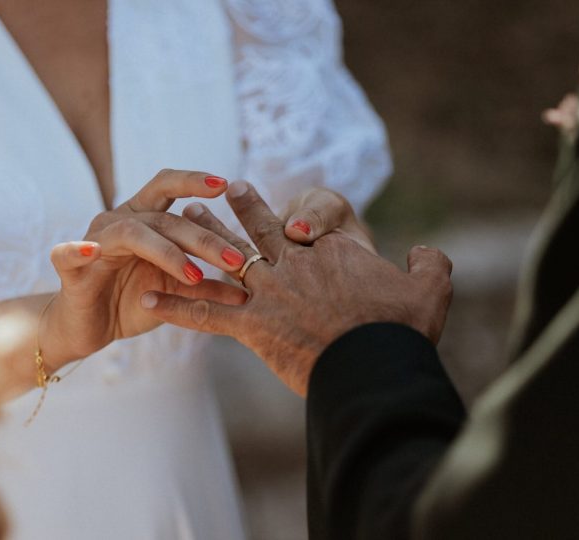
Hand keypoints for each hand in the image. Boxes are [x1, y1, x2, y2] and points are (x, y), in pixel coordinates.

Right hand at [40, 170, 248, 368]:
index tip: (226, 184)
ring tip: (195, 276)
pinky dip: (77, 250)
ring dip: (167, 253)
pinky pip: (67, 255)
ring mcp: (95, 243)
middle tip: (235, 260)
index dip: (194, 182)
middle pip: (163, 216)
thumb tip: (246, 292)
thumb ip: (204, 286)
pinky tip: (92, 251)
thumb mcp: (176, 294)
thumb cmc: (134, 302)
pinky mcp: (71, 270)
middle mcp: (119, 222)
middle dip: (202, 237)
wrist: (90, 330)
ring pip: (132, 232)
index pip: (169, 187)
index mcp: (145, 219)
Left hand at [140, 182, 452, 395]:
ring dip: (199, 242)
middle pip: (257, 231)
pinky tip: (148, 301)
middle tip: (210, 194)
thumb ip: (430, 263)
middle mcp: (294, 263)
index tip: (274, 200)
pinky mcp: (252, 325)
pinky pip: (205, 314)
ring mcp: (269, 292)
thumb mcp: (430, 290)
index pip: (303, 224)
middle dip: (233, 210)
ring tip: (176, 224)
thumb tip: (427, 252)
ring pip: (225, 260)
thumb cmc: (402, 328)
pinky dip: (176, 308)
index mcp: (331, 250)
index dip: (283, 212)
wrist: (374, 364)